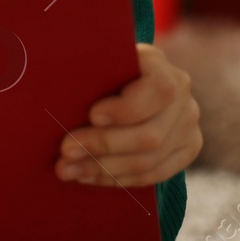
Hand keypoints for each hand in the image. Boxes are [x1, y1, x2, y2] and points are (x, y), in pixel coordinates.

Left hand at [55, 43, 201, 187]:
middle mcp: (182, 94)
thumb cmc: (97, 70)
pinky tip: (88, 177)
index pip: (158, 90)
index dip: (127, 108)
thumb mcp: (95, 61)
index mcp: (160, 65)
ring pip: (150, 159)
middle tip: (66, 151)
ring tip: (67, 170)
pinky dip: (117, 179)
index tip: (92, 115)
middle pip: (150, 134)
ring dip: (104, 169)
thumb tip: (50, 82)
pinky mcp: (187, 148)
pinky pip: (155, 174)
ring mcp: (188, 124)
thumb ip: (85, 70)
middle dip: (103, 146)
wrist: (123, 83)